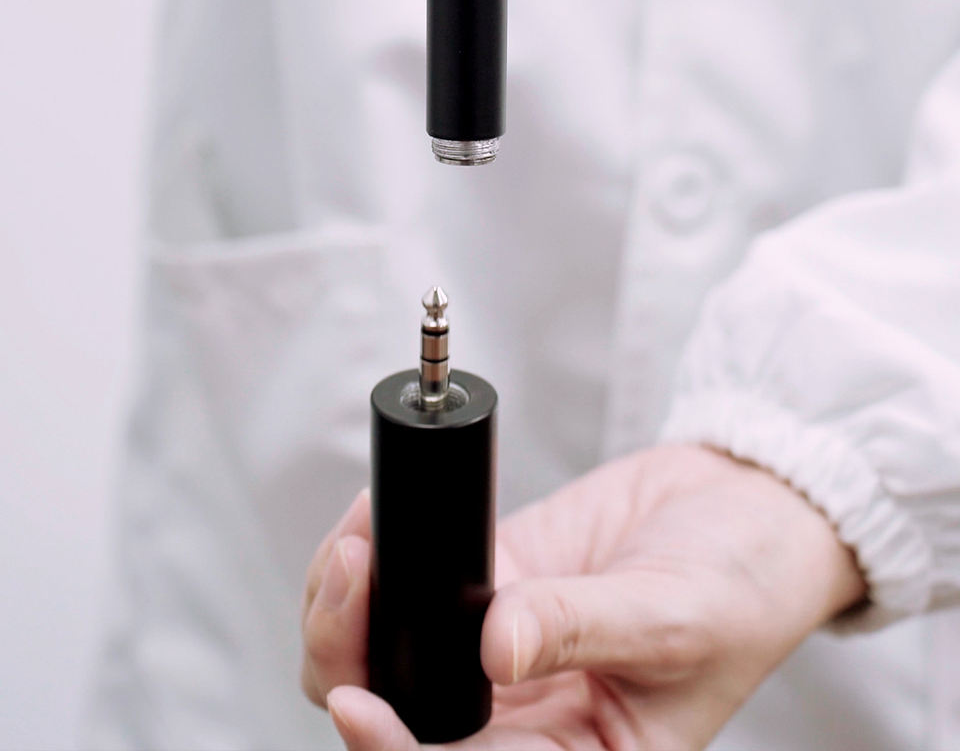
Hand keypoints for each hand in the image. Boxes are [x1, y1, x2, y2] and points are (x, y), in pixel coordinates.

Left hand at [301, 445, 865, 749]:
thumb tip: (493, 645)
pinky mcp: (488, 578)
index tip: (360, 703)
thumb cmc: (741, 586)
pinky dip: (379, 557)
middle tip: (351, 576)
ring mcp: (497, 645)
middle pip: (401, 714)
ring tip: (358, 541)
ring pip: (387, 653)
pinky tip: (379, 519)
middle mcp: (524, 715)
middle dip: (352, 658)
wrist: (741, 510)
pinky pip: (409, 585)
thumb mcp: (673, 620)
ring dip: (350, 606)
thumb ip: (580, 628)